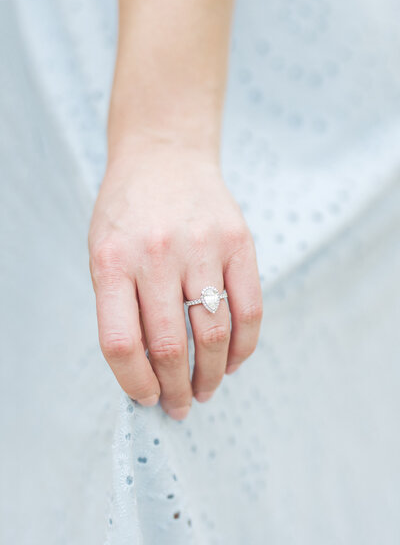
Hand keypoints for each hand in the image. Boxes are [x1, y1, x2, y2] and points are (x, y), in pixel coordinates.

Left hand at [88, 142, 262, 419]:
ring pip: (215, 334)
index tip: (146, 399)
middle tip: (181, 405)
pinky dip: (244, 346)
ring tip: (207, 389)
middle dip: (178, 389)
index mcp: (112, 262)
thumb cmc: (128, 214)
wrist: (164, 157)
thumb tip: (151, 371)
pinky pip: (250, 309)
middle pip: (172, 346)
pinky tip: (234, 360)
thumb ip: (121, 307)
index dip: (136, 384)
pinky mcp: (239, 242)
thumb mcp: (104, 253)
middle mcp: (156, 255)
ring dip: (213, 375)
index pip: (122, 344)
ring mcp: (202, 247)